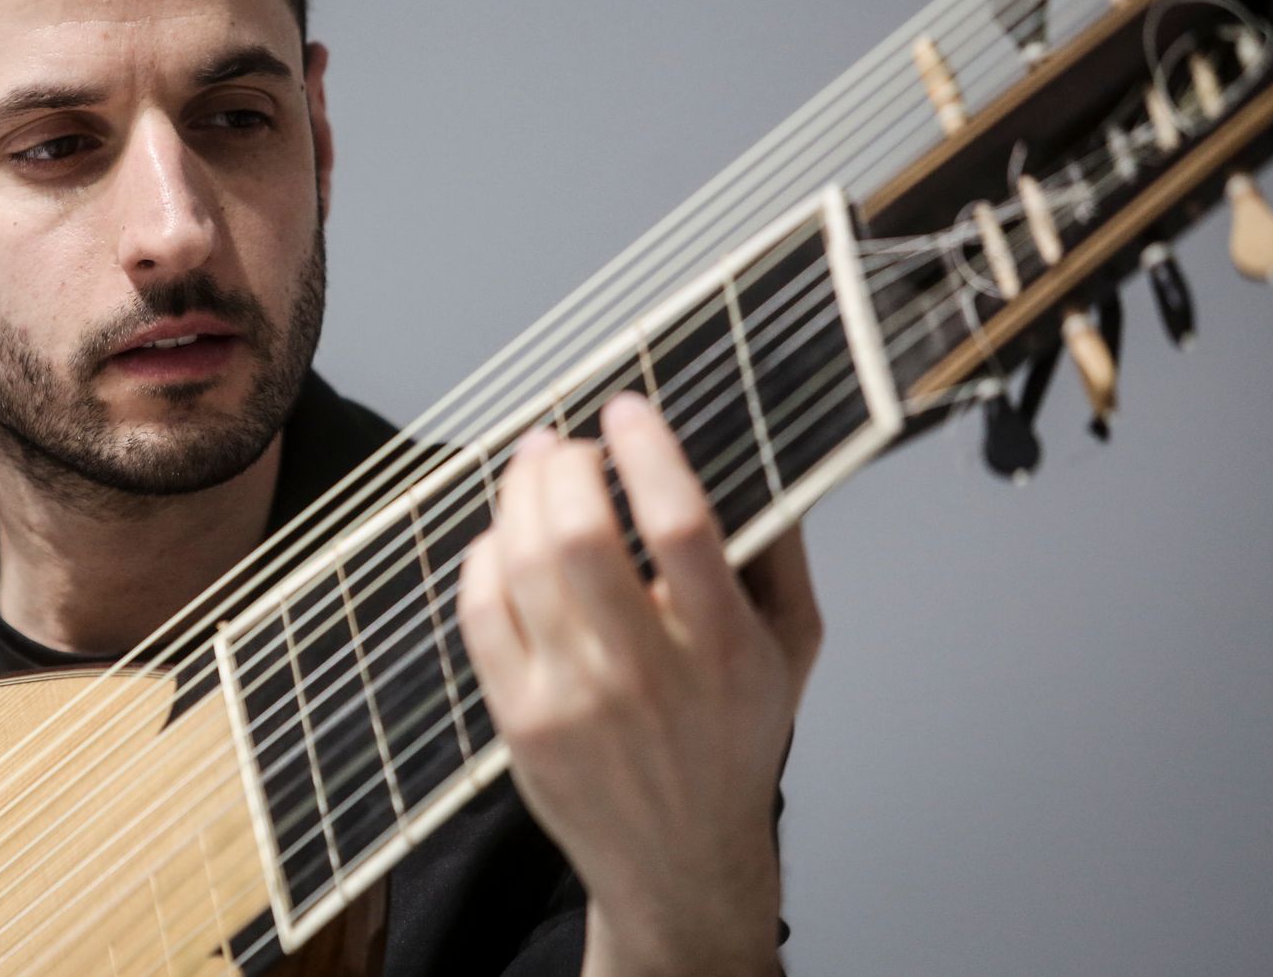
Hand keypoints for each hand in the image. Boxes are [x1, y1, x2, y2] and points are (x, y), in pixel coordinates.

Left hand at [456, 393, 822, 976]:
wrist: (681, 862)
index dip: (646, 451)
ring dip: (517, 496)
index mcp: (724, 646)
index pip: (681, 525)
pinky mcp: (518, 719)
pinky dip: (483, 555)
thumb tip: (758, 458)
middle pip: (580, 535)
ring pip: (520, 564)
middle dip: (562, 464)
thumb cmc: (735, 742)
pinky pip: (479, 611)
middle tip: (566, 443)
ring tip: (532, 471)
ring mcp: (572, 699)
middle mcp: (646, 672)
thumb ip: (780, 551)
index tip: (628, 410)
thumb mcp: (792, 648)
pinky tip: (503, 537)